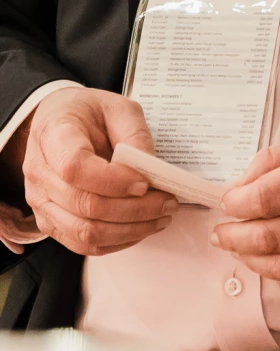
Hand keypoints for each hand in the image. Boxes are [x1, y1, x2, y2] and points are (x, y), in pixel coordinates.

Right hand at [14, 88, 175, 255]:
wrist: (57, 122)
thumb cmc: (86, 113)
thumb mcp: (117, 106)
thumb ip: (135, 134)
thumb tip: (150, 169)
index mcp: (54, 135)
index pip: (75, 167)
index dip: (113, 181)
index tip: (144, 182)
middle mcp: (40, 173)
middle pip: (84, 205)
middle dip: (134, 209)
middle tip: (168, 202)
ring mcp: (41, 201)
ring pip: (84, 232)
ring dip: (129, 230)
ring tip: (160, 217)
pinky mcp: (49, 221)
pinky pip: (81, 243)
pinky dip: (115, 241)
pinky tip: (139, 228)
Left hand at [212, 125, 279, 298]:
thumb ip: (278, 158)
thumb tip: (240, 186)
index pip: (266, 197)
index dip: (236, 203)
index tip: (228, 202)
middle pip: (271, 237)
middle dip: (235, 237)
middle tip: (222, 234)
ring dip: (253, 262)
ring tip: (241, 250)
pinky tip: (274, 266)